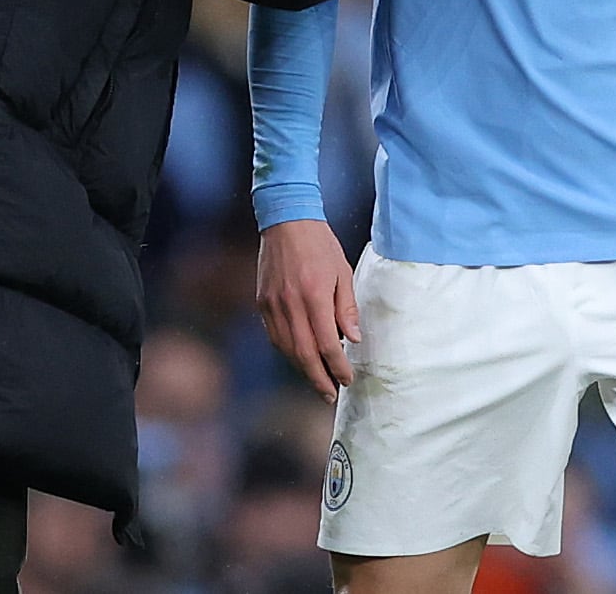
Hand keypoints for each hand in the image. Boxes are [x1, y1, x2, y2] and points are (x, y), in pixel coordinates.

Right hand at [257, 219, 357, 401]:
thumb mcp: (342, 272)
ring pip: (287, 348)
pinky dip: (288, 351)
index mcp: (315, 295)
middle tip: (331, 395)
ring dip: (302, 369)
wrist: (286, 221)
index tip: (347, 379)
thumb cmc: (320, 245)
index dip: (338, 366)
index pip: (327, 344)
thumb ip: (346, 308)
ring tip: (317, 381)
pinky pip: (275, 335)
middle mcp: (291, 304)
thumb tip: (353, 339)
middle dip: (318, 379)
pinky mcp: (262, 301)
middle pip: (304, 354)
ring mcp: (273, 304)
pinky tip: (299, 357)